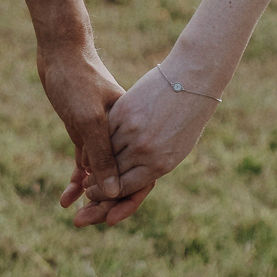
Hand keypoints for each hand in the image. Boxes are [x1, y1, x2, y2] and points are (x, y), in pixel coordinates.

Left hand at [36, 39, 124, 220]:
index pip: (136, 174)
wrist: (61, 49)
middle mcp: (120, 134)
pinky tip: (66, 197)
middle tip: (83, 223)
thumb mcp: (89, 119)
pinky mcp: (86, 130)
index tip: (109, 220)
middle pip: (118, 178)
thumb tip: (112, 193)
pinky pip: (86, 162)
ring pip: (101, 173)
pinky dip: (78, 179)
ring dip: (89, 194)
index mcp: (129, 129)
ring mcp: (103, 132)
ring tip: (73, 215)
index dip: (125, 199)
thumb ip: (101, 154)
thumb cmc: (78, 79)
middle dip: (104, 203)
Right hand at [72, 63, 217, 227]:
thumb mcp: (176, 150)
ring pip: (104, 151)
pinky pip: (104, 130)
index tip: (94, 194)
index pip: (124, 187)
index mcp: (159, 164)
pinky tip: (93, 142)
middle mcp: (144, 150)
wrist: (191, 82)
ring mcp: (132, 129)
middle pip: (111, 172)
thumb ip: (153, 167)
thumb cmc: (187, 119)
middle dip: (94, 182)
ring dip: (93, 161)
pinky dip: (97, 138)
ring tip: (87, 167)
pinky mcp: (124, 111)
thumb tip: (129, 181)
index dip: (106, 194)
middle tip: (85, 185)